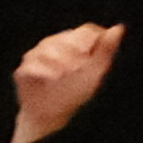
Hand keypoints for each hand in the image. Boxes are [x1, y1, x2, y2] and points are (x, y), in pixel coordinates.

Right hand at [7, 22, 120, 142]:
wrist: (52, 115)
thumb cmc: (75, 92)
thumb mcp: (95, 71)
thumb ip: (106, 49)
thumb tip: (118, 27)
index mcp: (75, 43)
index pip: (86, 31)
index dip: (89, 40)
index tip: (90, 53)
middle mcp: (54, 46)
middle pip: (65, 38)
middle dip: (73, 51)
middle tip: (78, 66)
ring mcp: (37, 56)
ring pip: (46, 48)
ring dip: (58, 60)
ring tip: (65, 73)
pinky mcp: (24, 70)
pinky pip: (31, 64)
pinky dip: (43, 70)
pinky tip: (53, 78)